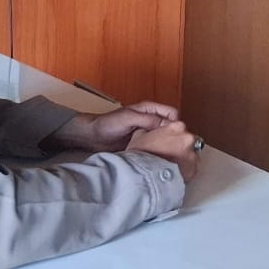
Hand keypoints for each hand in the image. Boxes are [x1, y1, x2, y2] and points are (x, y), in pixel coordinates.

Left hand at [51, 100, 180, 151]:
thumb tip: (167, 124)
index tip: (175, 135)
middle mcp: (150, 120)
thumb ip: (148, 119)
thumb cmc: (108, 124)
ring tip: (166, 154)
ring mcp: (146, 133)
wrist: (93, 137)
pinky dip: (157, 151)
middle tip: (173, 147)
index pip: (171, 114)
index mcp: (149, 109)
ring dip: (165, 144)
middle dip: (173, 135)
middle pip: (170, 126)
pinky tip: (157, 158)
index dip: (175, 123)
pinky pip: (155, 147)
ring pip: (163, 138)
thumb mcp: (129, 118)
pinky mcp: (142, 144)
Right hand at [127, 120, 200, 180]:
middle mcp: (188, 139)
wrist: (144, 176)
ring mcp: (192, 155)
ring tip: (168, 166)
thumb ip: (147, 131)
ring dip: (182, 159)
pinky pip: (191, 169)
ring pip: (190, 155)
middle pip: (186, 141)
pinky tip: (173, 174)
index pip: (178, 128)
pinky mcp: (193, 170)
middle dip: (178, 147)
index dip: (170, 136)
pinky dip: (184, 171)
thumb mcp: (139, 136)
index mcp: (177, 127)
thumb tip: (146, 132)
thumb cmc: (141, 156)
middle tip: (166, 155)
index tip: (165, 142)